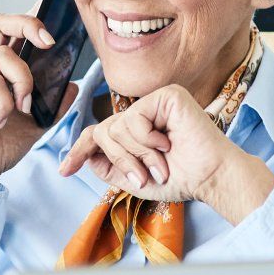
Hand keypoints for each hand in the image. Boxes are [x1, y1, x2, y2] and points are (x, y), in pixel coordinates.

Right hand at [0, 13, 77, 191]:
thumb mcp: (37, 123)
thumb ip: (53, 102)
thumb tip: (73, 83)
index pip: (11, 30)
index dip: (31, 18)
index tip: (54, 18)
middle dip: (28, 24)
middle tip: (49, 43)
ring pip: (3, 55)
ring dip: (23, 81)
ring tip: (23, 107)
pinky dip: (4, 101)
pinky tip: (1, 119)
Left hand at [58, 83, 273, 221]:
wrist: (209, 178)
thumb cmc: (180, 179)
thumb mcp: (134, 179)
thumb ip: (108, 167)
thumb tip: (86, 154)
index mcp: (136, 130)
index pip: (98, 133)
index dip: (79, 151)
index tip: (64, 171)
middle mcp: (143, 112)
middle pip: (104, 131)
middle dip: (121, 159)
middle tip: (144, 176)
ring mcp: (154, 102)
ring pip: (117, 127)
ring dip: (138, 154)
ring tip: (161, 164)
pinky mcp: (167, 95)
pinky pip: (135, 118)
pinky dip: (147, 139)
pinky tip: (168, 143)